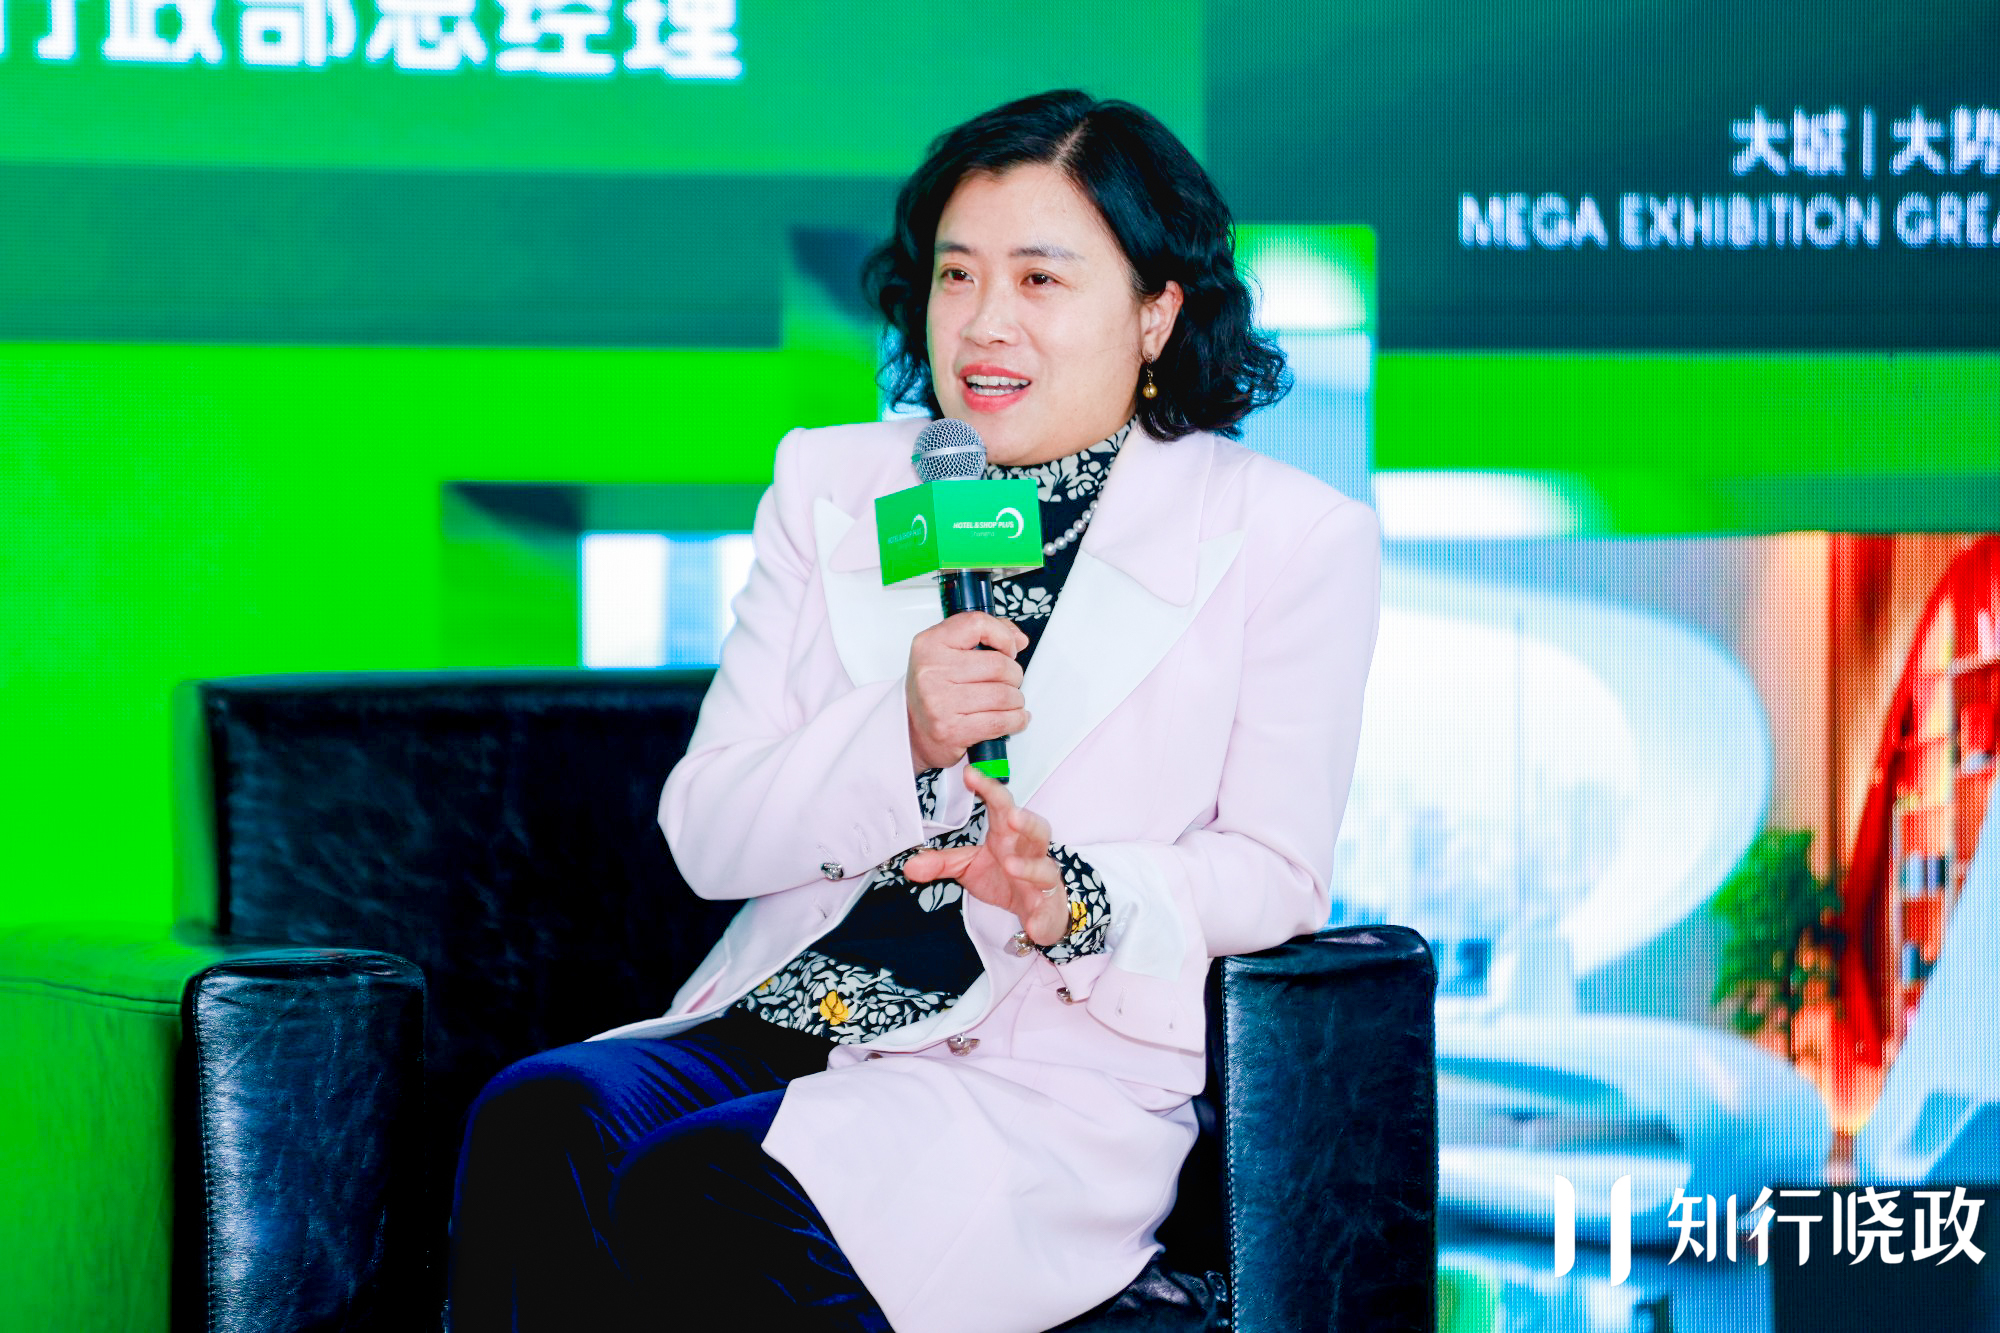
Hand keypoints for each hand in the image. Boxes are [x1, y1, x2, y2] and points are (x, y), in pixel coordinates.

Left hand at [904, 766, 1069, 946]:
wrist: (1037, 910)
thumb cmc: (1007, 879)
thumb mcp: (968, 867)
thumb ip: (940, 863)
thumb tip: (910, 865)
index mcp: (1008, 837)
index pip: (1002, 806)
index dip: (989, 789)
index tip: (971, 774)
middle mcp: (1029, 853)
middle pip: (1037, 829)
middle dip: (1027, 821)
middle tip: (1011, 816)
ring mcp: (1042, 880)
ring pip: (1045, 868)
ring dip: (1030, 866)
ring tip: (1011, 865)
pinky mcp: (1047, 908)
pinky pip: (1047, 911)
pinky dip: (1041, 916)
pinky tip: (1032, 923)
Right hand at [905, 612, 1030, 772]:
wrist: (913, 730)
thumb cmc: (934, 690)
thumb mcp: (948, 653)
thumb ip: (983, 636)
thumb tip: (1018, 639)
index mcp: (930, 644)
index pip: (977, 624)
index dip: (1003, 636)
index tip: (1008, 649)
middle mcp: (931, 671)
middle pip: (999, 665)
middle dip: (1014, 675)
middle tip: (1010, 681)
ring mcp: (940, 702)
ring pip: (1004, 695)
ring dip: (1016, 700)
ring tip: (1010, 701)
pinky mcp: (952, 730)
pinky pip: (1000, 721)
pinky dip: (1016, 720)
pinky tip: (1013, 717)